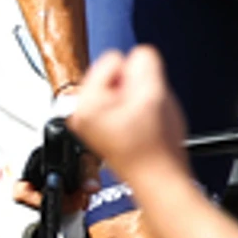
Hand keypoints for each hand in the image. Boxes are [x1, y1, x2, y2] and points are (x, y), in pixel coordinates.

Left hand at [62, 46, 190, 176]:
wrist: (158, 181)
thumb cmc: (153, 149)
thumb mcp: (155, 91)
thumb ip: (144, 60)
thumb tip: (138, 57)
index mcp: (85, 102)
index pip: (113, 58)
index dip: (135, 76)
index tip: (140, 100)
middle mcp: (79, 113)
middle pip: (113, 74)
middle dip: (132, 89)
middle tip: (141, 115)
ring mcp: (88, 123)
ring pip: (118, 89)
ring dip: (133, 101)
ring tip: (140, 124)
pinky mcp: (98, 130)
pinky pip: (118, 105)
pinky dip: (131, 113)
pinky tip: (138, 129)